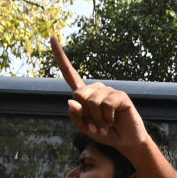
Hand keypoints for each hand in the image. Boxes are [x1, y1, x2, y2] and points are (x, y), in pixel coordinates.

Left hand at [51, 35, 148, 151]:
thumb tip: (71, 100)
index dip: (60, 56)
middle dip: (85, 114)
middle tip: (95, 125)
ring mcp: (109, 90)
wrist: (125, 141)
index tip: (51, 37)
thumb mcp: (85, 128)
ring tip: (105, 125)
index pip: (69, 72)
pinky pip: (107, 104)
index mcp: (84, 93)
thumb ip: (76, 116)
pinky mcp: (120, 96)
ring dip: (97, 119)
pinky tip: (113, 121)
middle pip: (78, 94)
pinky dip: (107, 118)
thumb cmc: (104, 133)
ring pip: (92, 101)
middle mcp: (96, 88)